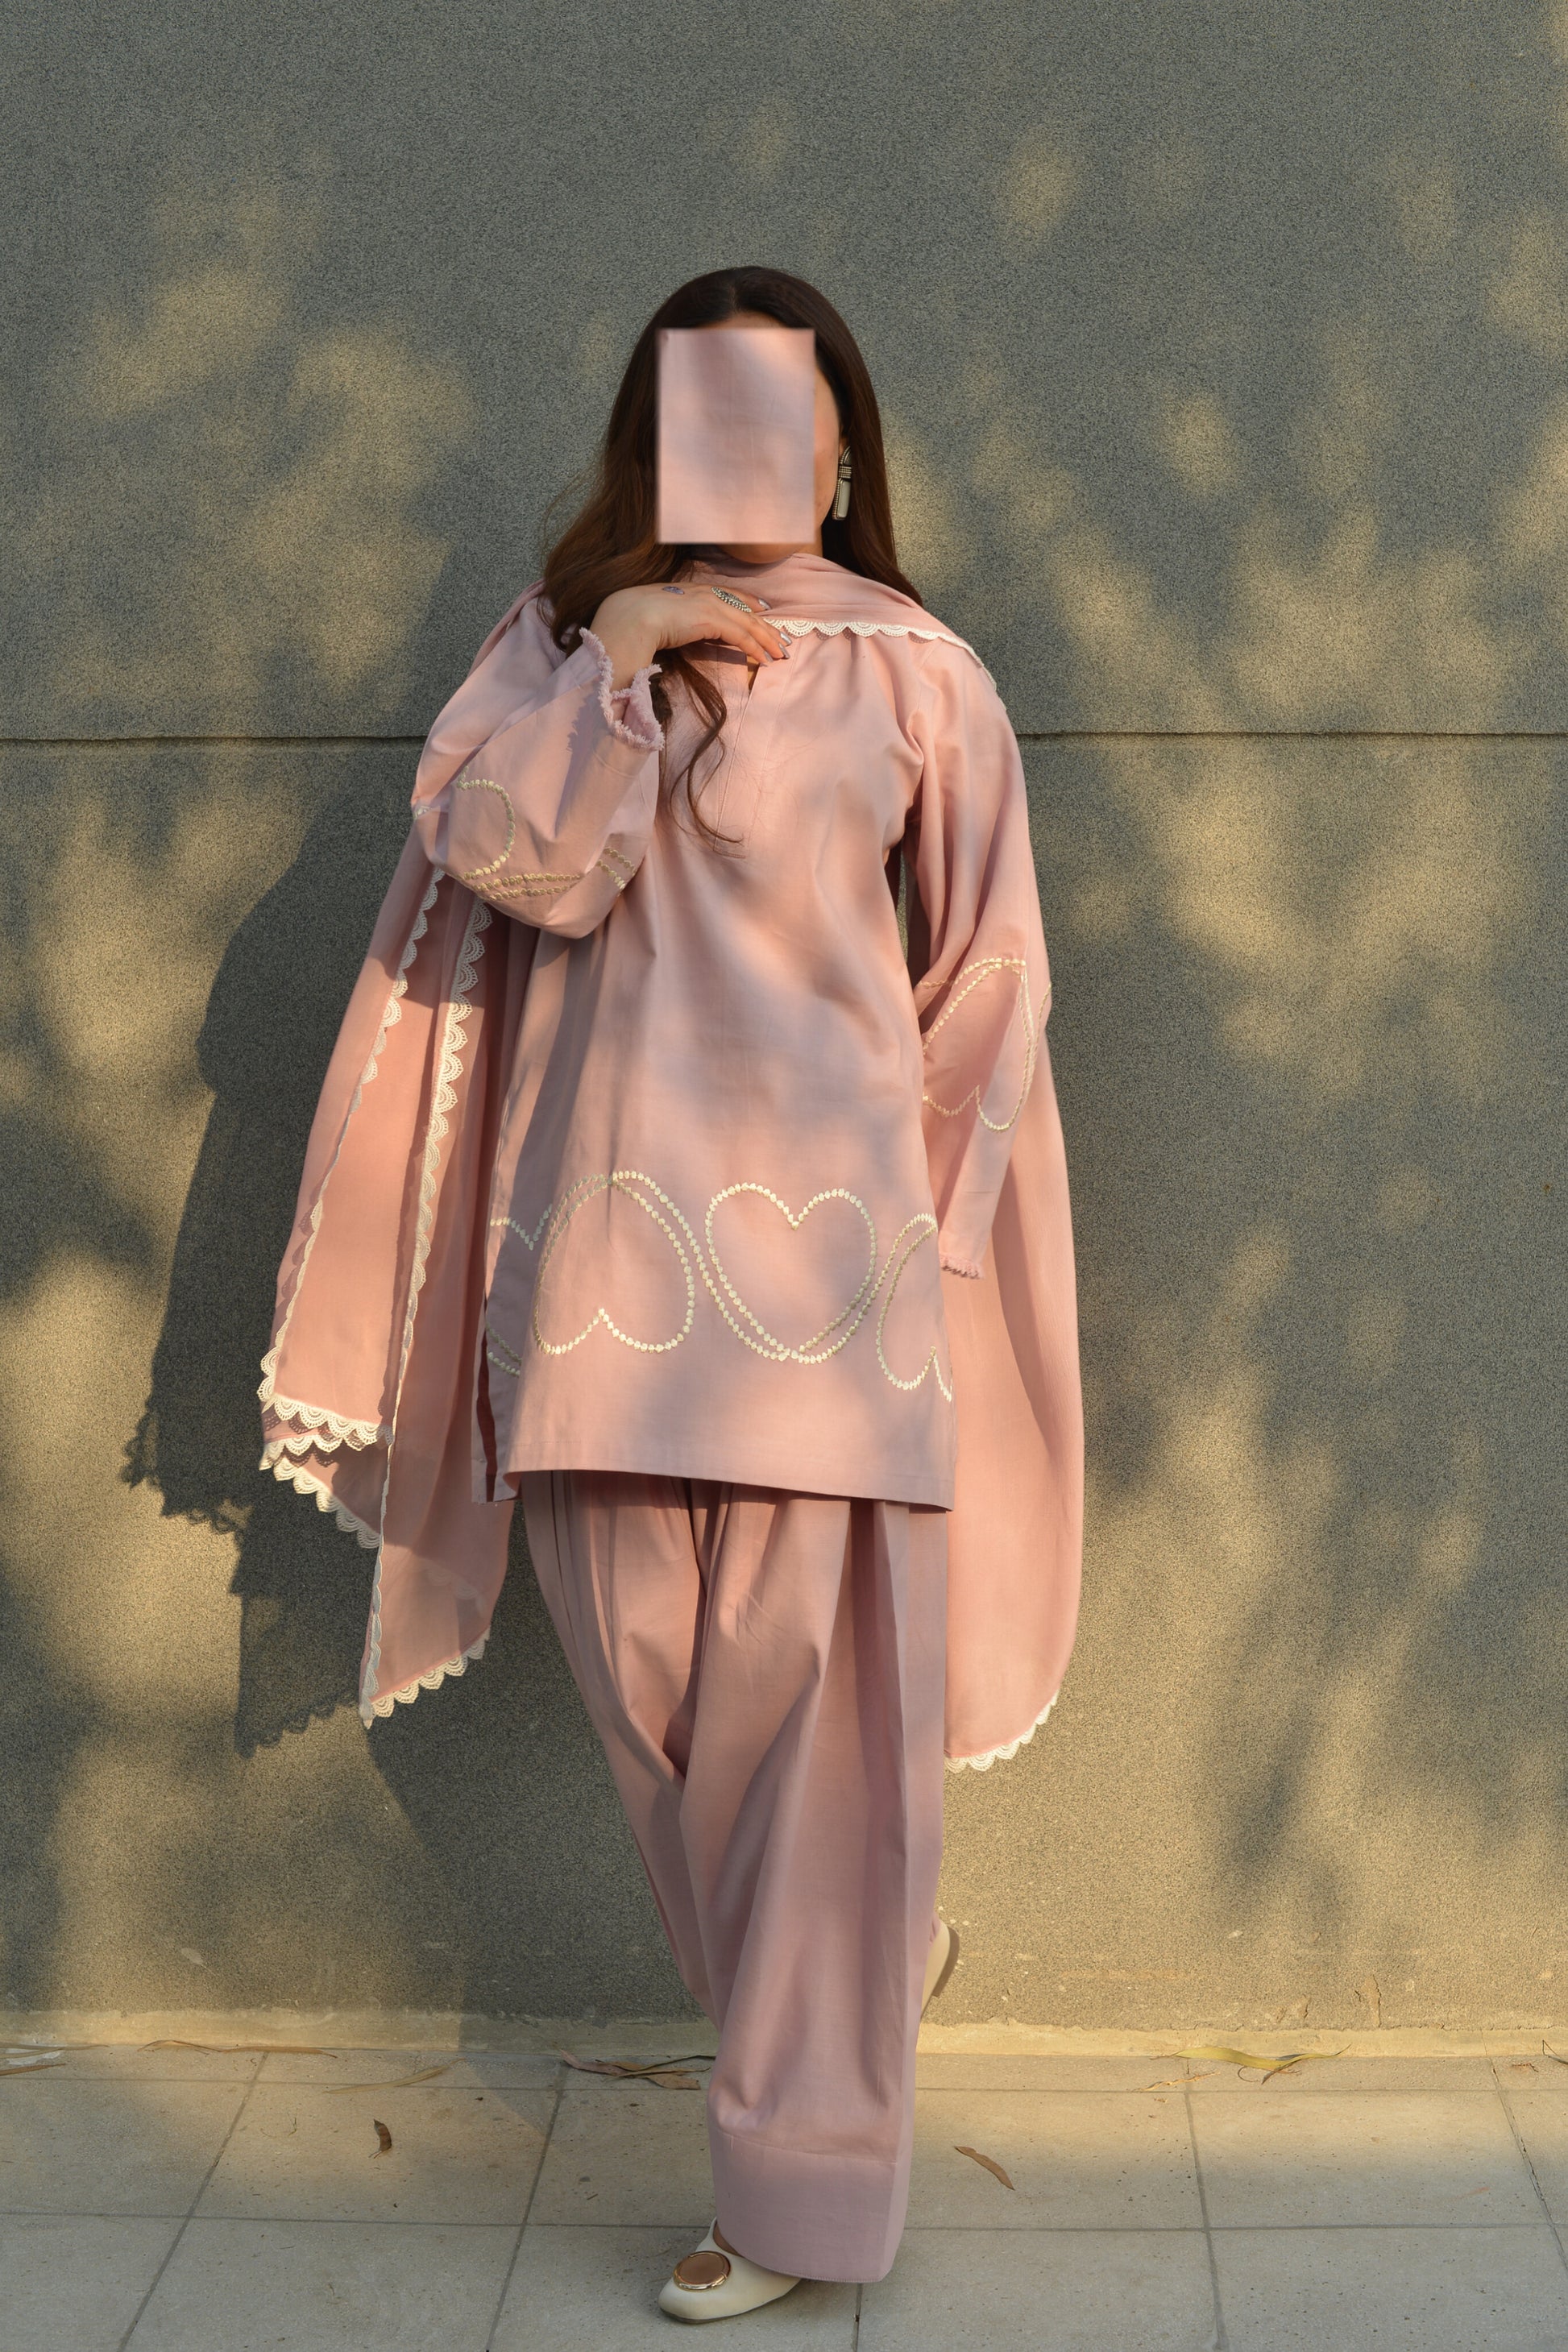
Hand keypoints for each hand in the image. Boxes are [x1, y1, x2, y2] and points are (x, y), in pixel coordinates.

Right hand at [588, 583, 790, 688]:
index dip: (747, 601)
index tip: (762, 608)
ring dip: (767, 639)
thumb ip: (667, 617)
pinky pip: (741, 636)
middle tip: (781, 638)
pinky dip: (755, 648)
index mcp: (689, 588)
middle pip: (743, 608)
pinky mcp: (713, 621)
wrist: (629, 619)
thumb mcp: (651, 613)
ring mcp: (709, 605)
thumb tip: (668, 629)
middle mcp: (703, 592)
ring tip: (781, 653)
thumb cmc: (630, 619)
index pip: (726, 593)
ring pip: (748, 622)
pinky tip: (765, 660)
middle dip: (765, 625)